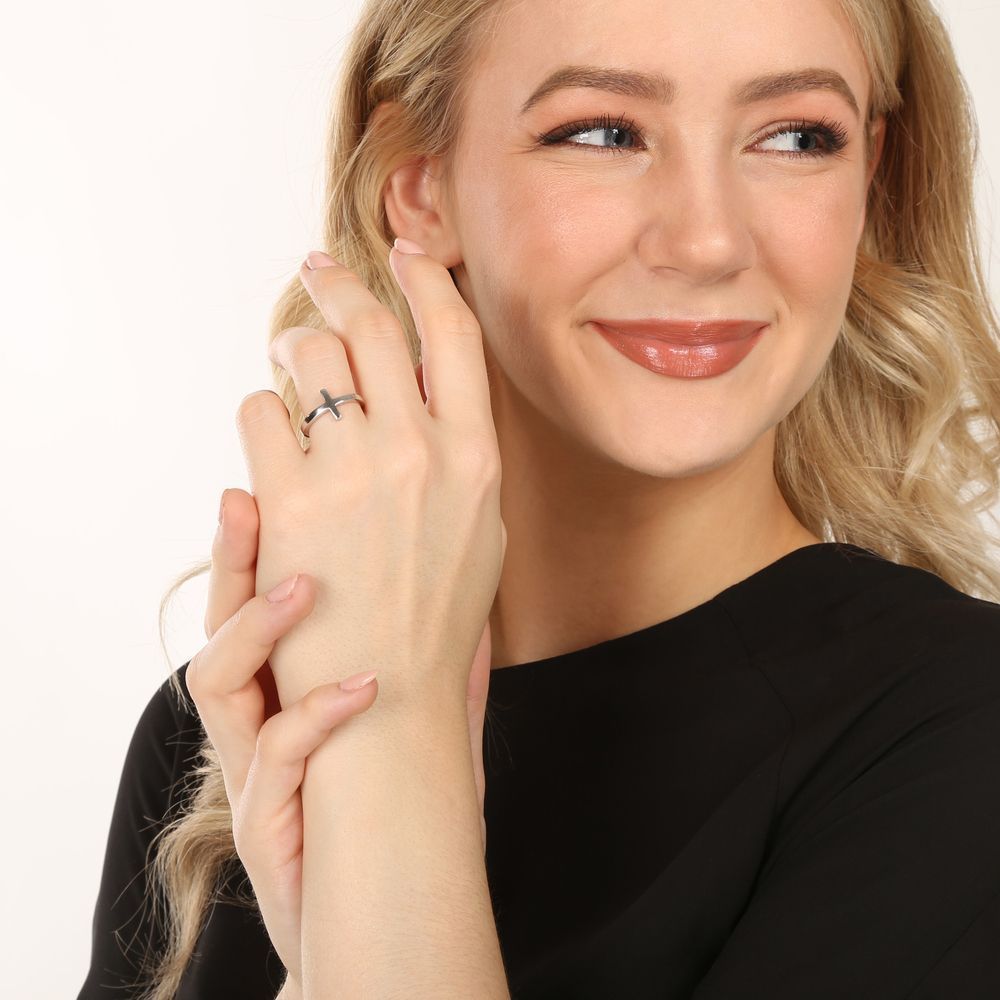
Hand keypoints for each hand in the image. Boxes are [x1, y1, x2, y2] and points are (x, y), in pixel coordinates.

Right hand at [188, 487, 492, 981]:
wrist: (377, 903)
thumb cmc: (392, 809)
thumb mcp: (424, 728)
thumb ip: (447, 669)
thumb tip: (486, 609)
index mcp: (288, 685)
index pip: (262, 602)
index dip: (266, 545)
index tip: (287, 485)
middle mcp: (257, 718)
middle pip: (222, 623)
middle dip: (235, 561)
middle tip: (250, 499)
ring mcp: (253, 767)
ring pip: (219, 684)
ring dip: (256, 628)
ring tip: (303, 587)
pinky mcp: (263, 820)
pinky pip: (270, 761)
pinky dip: (309, 719)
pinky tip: (358, 688)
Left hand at [238, 241, 506, 712]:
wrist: (391, 696)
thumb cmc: (437, 615)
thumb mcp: (480, 527)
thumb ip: (461, 450)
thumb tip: (429, 380)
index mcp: (478, 455)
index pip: (454, 332)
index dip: (427, 280)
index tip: (406, 254)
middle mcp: (421, 451)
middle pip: (372, 325)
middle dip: (339, 284)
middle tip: (318, 270)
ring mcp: (356, 474)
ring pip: (309, 356)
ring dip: (293, 345)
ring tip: (288, 355)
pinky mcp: (292, 501)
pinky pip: (260, 413)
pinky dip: (260, 412)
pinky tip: (271, 435)